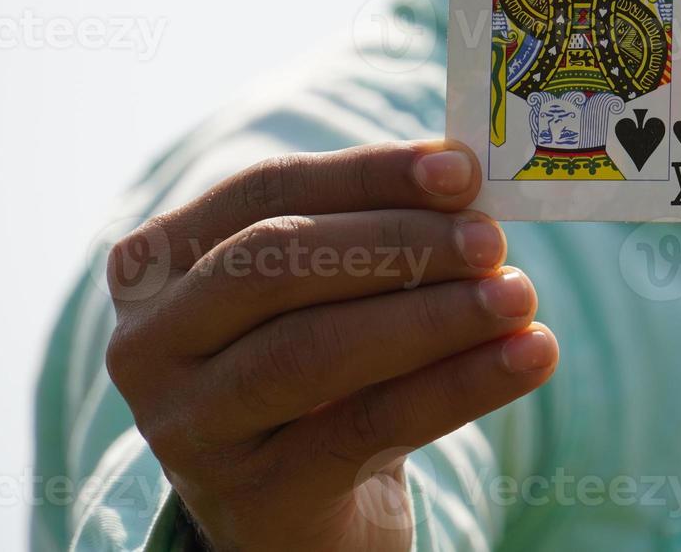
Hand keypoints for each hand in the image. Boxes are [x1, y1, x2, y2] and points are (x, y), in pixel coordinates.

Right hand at [104, 141, 557, 551]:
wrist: (301, 510)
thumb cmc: (320, 367)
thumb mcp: (330, 293)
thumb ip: (378, 230)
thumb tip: (465, 176)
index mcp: (160, 262)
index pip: (265, 190)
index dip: (367, 173)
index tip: (461, 170)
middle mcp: (153, 342)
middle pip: (276, 262)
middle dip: (398, 243)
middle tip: (493, 241)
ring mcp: (189, 426)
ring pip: (312, 350)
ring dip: (432, 316)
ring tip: (517, 298)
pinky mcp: (252, 495)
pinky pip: (364, 426)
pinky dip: (458, 386)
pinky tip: (527, 358)